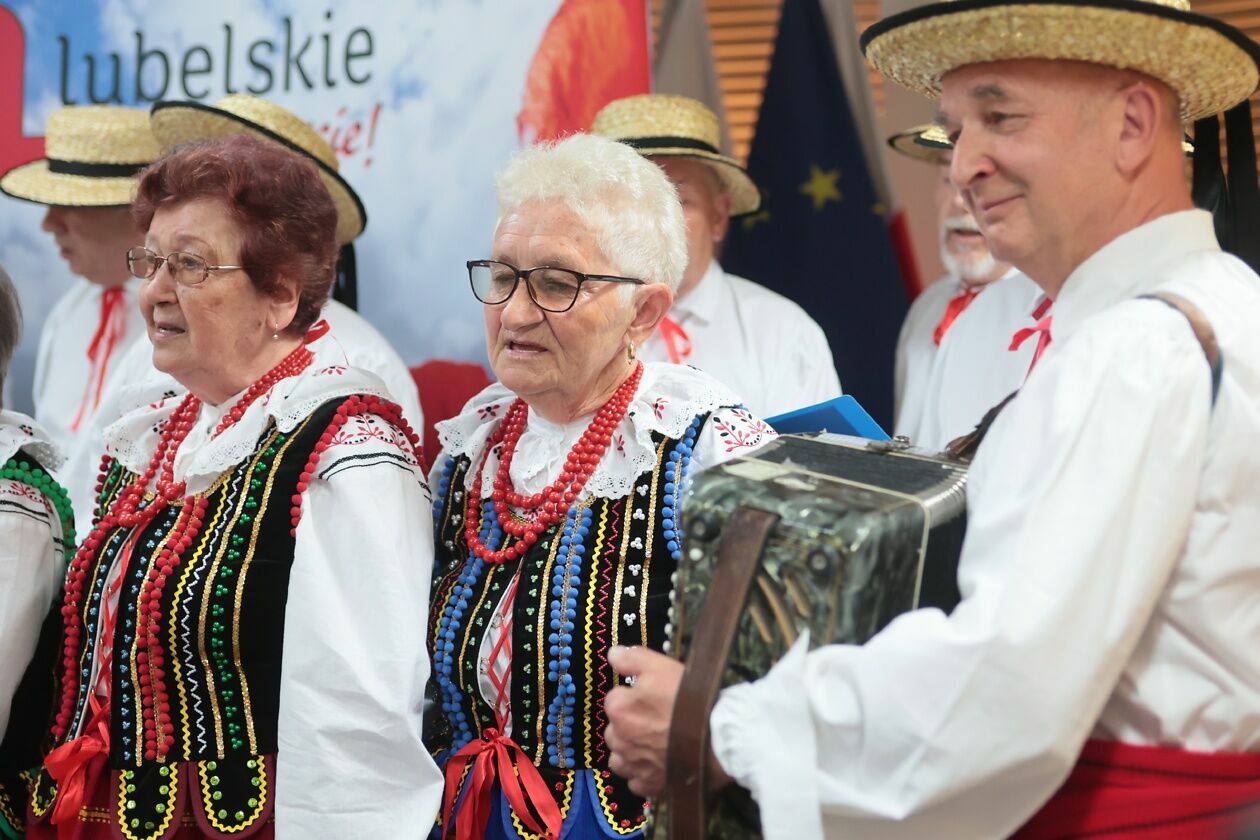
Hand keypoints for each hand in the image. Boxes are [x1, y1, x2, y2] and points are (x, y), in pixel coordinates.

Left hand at [603, 646, 732, 797]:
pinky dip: (642, 774)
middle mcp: (620, 739)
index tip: (651, 695)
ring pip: (620, 757)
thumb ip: (632, 658)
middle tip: (655, 718)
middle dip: (629, 723)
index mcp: (619, 708)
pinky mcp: (650, 784)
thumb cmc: (689, 697)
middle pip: (615, 729)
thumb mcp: (660, 665)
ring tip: (652, 743)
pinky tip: (656, 764)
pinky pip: (636, 781)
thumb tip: (612, 654)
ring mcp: (634, 764)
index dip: (633, 695)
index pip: (615, 698)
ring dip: (630, 750)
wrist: (718, 734)